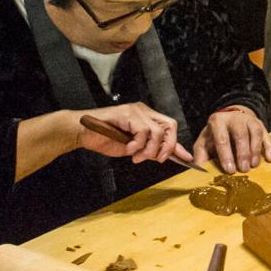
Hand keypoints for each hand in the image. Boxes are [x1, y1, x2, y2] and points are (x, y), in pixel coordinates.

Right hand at [79, 102, 193, 166]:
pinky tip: (128, 148)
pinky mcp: (128, 113)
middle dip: (167, 146)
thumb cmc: (105, 139)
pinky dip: (137, 144)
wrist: (83, 133)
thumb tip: (167, 156)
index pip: (169, 128)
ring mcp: (136, 111)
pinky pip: (143, 131)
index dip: (178, 144)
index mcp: (147, 118)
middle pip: (170, 126)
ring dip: (149, 149)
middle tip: (157, 159)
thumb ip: (150, 150)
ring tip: (136, 156)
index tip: (187, 159)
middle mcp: (144, 111)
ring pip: (158, 131)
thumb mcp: (133, 149)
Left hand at [195, 105, 270, 173]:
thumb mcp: (204, 142)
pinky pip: (267, 135)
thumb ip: (201, 156)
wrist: (230, 118)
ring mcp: (249, 120)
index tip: (229, 170)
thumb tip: (199, 172)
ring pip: (255, 133)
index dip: (226, 155)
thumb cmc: (216, 134)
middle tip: (243, 170)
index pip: (222, 138)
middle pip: (240, 134)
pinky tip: (269, 158)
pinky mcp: (260, 124)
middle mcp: (234, 118)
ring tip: (253, 165)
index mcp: (217, 121)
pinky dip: (269, 147)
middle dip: (242, 154)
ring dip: (255, 150)